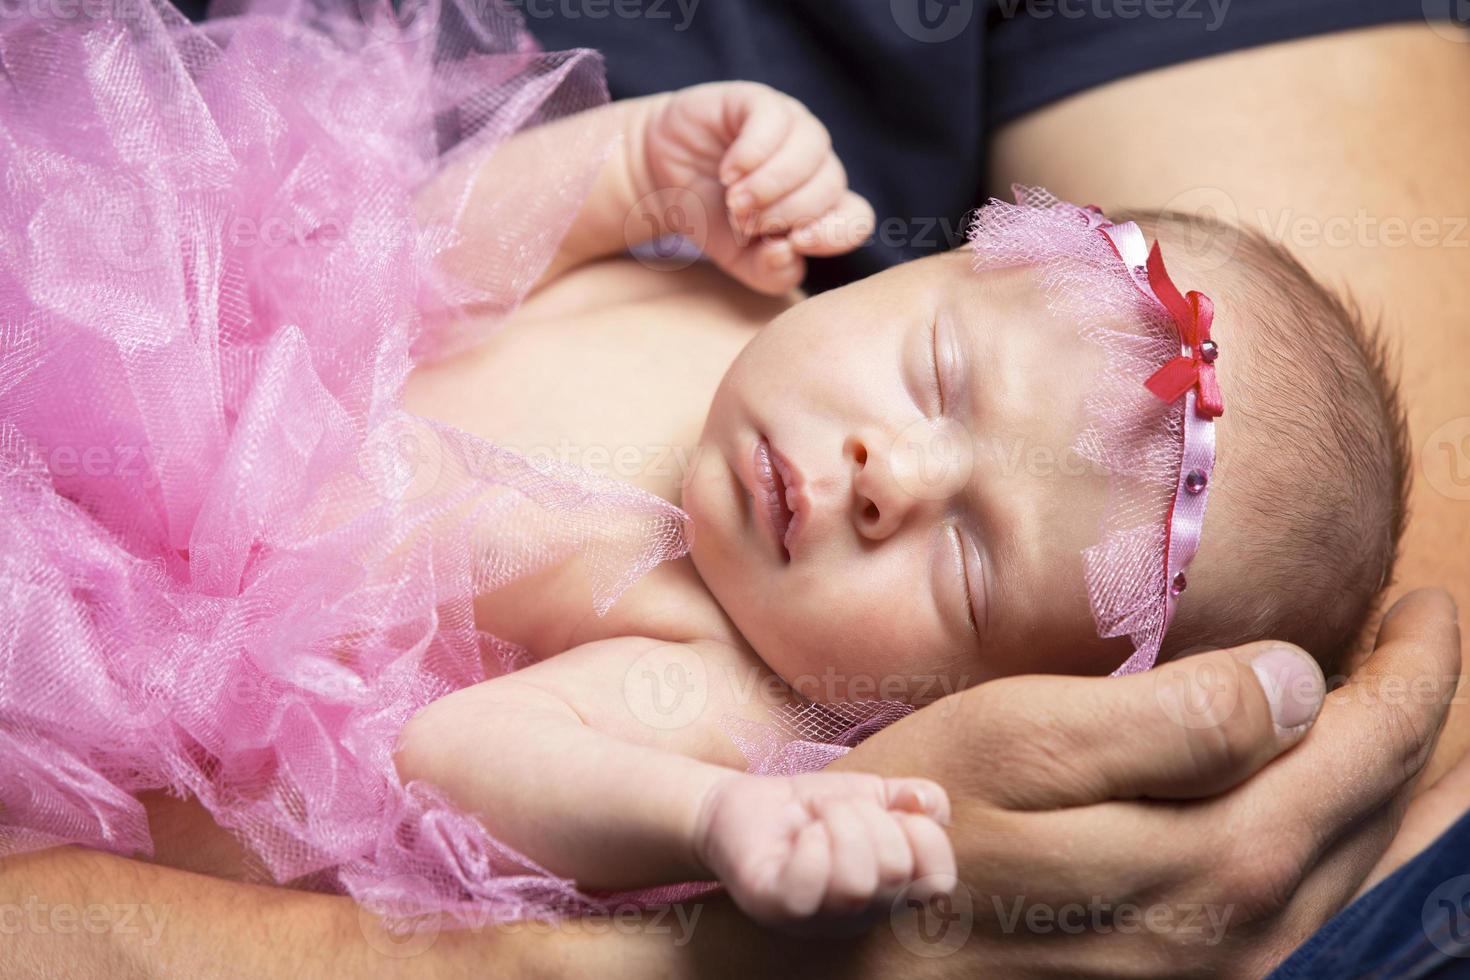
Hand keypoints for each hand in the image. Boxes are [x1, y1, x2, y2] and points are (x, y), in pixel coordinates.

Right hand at [643, 82, 874, 294]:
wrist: (663, 177)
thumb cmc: (712, 218)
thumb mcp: (740, 260)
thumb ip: (771, 272)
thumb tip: (788, 252)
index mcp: (822, 205)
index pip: (856, 218)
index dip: (835, 233)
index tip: (795, 242)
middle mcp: (816, 163)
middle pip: (830, 186)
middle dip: (785, 212)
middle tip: (742, 223)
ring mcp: (793, 128)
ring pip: (810, 150)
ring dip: (770, 185)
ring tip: (734, 201)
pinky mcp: (761, 102)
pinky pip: (775, 119)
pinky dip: (753, 152)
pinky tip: (729, 172)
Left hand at [693, 772, 954, 925]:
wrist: (740, 803)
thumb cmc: (808, 807)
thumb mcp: (873, 794)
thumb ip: (916, 798)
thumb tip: (927, 805)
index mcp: (891, 892)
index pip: (939, 882)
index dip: (925, 836)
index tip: (893, 812)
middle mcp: (859, 915)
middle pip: (896, 873)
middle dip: (870, 818)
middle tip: (839, 808)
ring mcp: (817, 918)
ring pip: (857, 883)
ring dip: (840, 824)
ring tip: (819, 818)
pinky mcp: (776, 907)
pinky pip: (810, 883)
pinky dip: (811, 843)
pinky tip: (800, 836)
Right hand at [787, 588, 1462, 976]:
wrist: (837, 965)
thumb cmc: (913, 823)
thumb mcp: (1022, 741)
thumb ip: (1174, 719)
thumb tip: (1302, 682)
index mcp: (1217, 854)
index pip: (1363, 745)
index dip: (1411, 669)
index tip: (1423, 605)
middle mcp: (1244, 929)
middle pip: (1380, 816)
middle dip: (1424, 726)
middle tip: (1430, 648)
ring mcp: (1222, 972)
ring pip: (1361, 873)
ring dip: (1406, 795)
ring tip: (1419, 727)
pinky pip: (1316, 915)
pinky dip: (1356, 855)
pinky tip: (1349, 825)